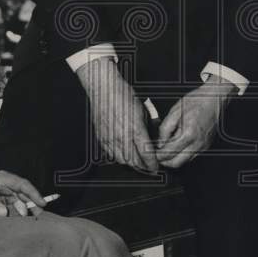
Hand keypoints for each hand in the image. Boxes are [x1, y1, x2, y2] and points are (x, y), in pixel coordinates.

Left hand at [0, 170, 45, 216]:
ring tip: (31, 220)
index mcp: (2, 178)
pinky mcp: (5, 199)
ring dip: (27, 209)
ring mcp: (7, 191)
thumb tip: (4, 213)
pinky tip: (20, 220)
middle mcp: (7, 183)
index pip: (22, 184)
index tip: (41, 203)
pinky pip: (16, 205)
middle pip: (25, 192)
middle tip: (40, 215)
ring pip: (21, 200)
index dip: (33, 193)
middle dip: (34, 203)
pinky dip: (19, 212)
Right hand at [76, 57, 157, 172]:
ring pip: (122, 160)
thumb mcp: (141, 109)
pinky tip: (124, 155)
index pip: (145, 153)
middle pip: (134, 161)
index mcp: (134, 128)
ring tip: (138, 163)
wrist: (103, 89)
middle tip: (149, 167)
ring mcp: (110, 138)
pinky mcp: (101, 137)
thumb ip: (147, 125)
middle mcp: (122, 136)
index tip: (156, 166)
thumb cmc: (122, 94)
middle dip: (143, 167)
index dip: (152, 163)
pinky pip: (111, 154)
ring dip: (132, 164)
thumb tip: (152, 136)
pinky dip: (119, 157)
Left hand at [155, 77, 233, 168]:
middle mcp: (197, 144)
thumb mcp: (175, 111)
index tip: (152, 152)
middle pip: (176, 163)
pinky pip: (191, 156)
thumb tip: (159, 142)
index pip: (168, 153)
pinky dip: (182, 154)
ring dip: (173, 158)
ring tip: (167, 148)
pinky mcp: (206, 146)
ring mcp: (203, 147)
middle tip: (157, 153)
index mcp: (188, 134)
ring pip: (184, 162)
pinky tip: (178, 144)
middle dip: (164, 161)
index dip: (157, 154)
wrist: (214, 99)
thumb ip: (165, 129)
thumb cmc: (196, 101)